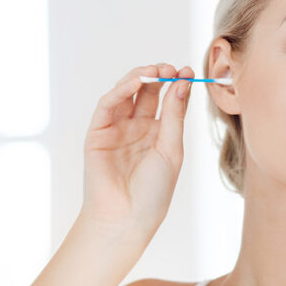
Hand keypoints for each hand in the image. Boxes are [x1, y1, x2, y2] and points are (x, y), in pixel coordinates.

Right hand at [80, 63, 194, 238]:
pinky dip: (121, 89)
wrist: (127, 218)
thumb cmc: (153, 191)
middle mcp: (136, 128)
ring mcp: (116, 129)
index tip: (189, 70)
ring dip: (140, 77)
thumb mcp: (171, 149)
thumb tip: (182, 83)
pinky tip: (136, 81)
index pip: (167, 101)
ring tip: (156, 69)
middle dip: (159, 76)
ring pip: (126, 93)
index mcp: (157, 134)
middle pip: (147, 93)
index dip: (177, 84)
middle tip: (171, 67)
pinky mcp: (97, 133)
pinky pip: (108, 105)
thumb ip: (174, 116)